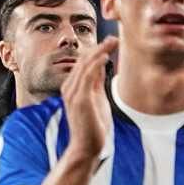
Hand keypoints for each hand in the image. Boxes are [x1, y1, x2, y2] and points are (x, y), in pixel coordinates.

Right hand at [60, 36, 117, 161]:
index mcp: (72, 88)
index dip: (97, 50)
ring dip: (100, 51)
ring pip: (85, 65)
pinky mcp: (80, 99)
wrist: (87, 147)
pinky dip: (96, 64)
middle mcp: (69, 88)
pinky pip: (86, 76)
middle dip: (99, 47)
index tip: (111, 42)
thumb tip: (101, 66)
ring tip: (113, 41)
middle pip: (83, 61)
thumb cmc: (93, 126)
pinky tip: (106, 56)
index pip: (83, 63)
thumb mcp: (96, 99)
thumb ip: (96, 83)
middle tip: (114, 37)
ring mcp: (73, 94)